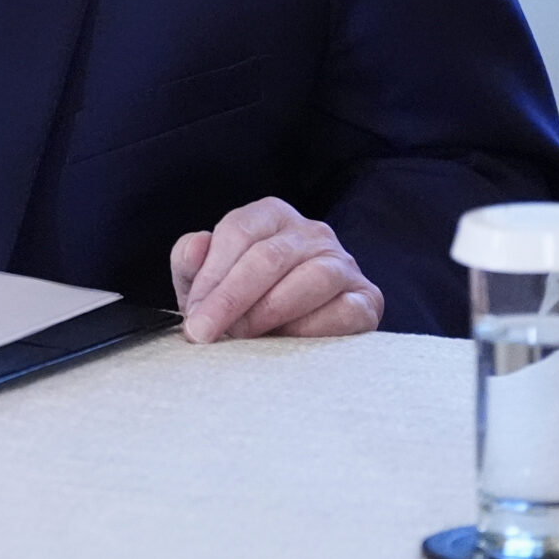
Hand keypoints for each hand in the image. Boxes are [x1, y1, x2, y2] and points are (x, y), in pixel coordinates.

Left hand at [170, 197, 382, 342]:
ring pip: (312, 278)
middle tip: (205, 333)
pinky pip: (344, 311)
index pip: (238, 232)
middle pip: (269, 256)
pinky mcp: (368, 299)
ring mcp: (344, 263)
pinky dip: (312, 329)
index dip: (210, 276)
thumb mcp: (206, 279)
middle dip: (231, 299)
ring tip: (243, 337)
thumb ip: (190, 260)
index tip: (193, 316)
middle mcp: (311, 232)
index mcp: (270, 215)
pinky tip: (287, 343)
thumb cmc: (243, 300)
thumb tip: (196, 246)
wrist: (289, 333)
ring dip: (270, 312)